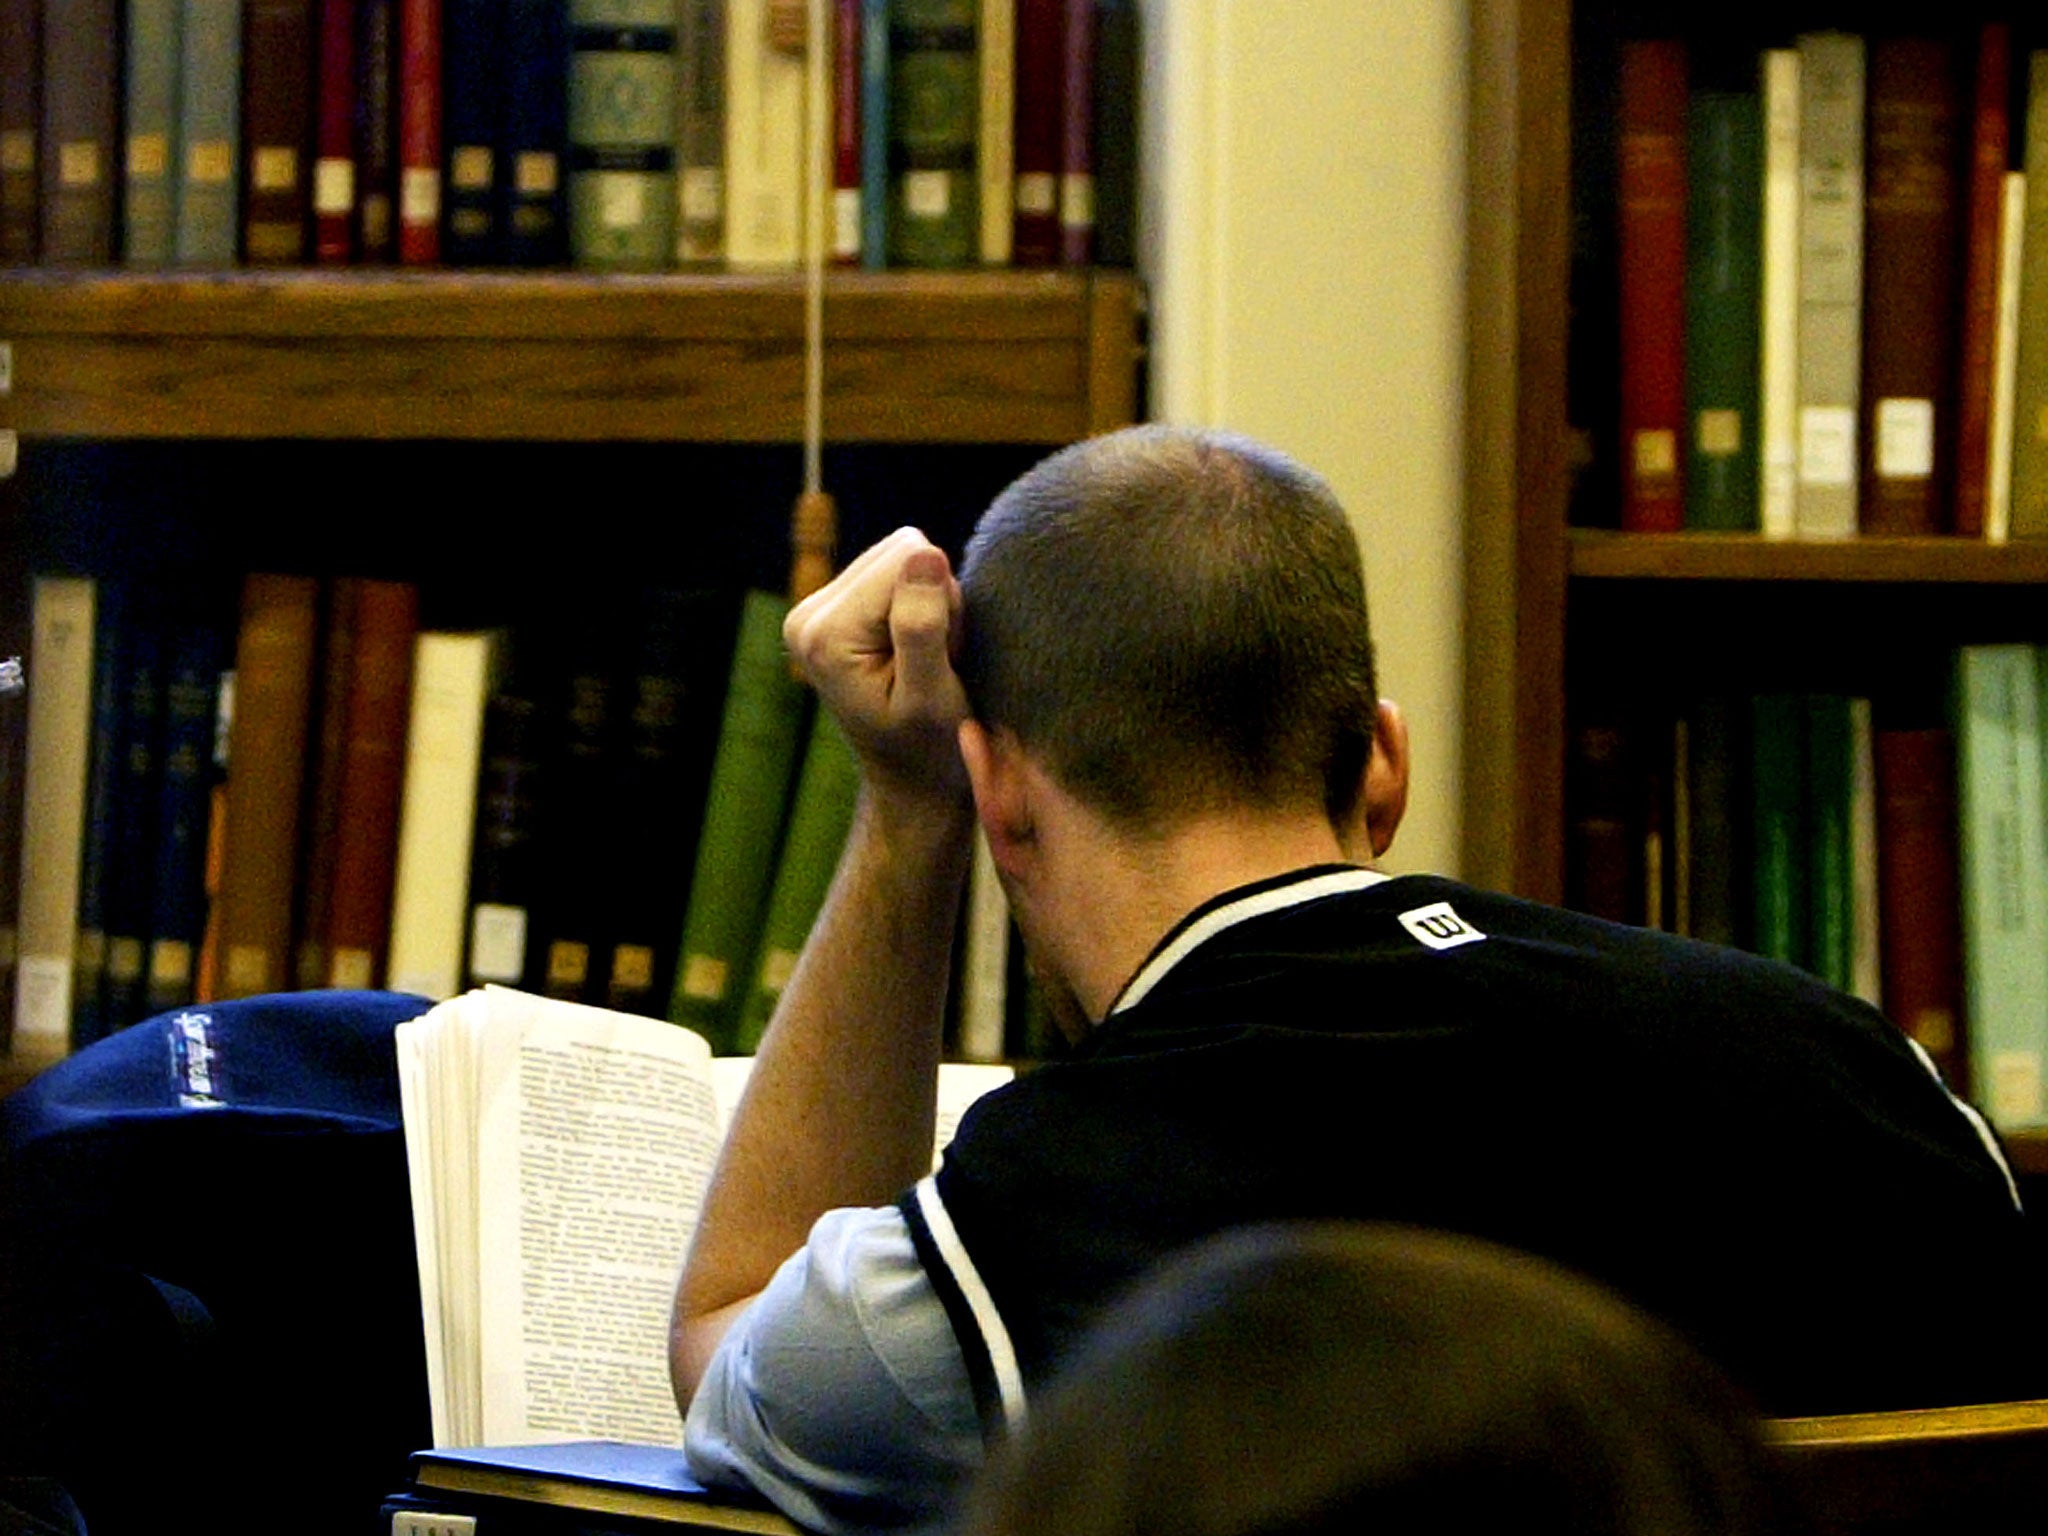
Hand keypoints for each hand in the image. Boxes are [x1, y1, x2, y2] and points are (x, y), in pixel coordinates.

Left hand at [783, 528, 970, 807]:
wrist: (911, 781)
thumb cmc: (931, 749)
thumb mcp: (932, 697)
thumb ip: (922, 626)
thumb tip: (925, 553)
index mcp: (825, 634)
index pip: (907, 558)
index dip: (942, 603)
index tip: (938, 662)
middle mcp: (807, 614)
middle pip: (901, 549)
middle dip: (935, 599)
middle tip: (935, 663)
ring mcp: (816, 609)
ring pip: (902, 554)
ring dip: (931, 602)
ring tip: (926, 660)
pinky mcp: (833, 607)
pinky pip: (896, 569)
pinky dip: (919, 604)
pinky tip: (915, 651)